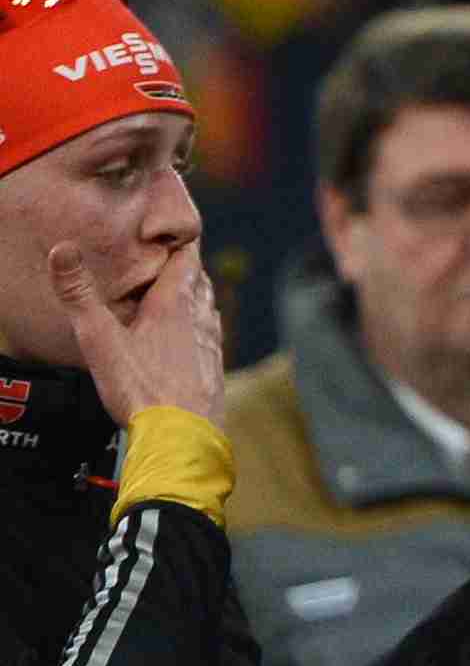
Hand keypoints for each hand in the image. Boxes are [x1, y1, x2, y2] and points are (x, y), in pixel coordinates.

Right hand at [52, 242, 220, 422]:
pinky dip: (200, 325)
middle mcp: (199, 318)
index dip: (178, 242)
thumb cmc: (141, 387)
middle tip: (168, 258)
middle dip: (184, 267)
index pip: (186, 258)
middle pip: (197, 281)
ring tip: (179, 290)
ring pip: (207, 306)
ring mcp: (210, 343)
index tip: (168, 231)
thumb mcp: (101, 339)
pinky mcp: (213, 367)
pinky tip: (192, 336)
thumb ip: (79, 296)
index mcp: (175, 304)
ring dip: (195, 295)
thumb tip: (61, 250)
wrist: (182, 435)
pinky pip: (210, 335)